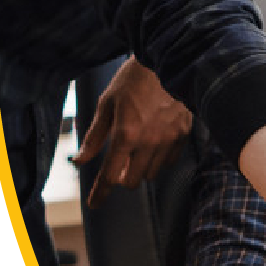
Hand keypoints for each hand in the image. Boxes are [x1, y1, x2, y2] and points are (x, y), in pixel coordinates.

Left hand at [73, 58, 192, 206]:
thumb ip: (95, 136)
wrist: (171, 61)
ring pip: (153, 173)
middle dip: (122, 177)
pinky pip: (170, 160)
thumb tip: (82, 159)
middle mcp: (149, 142)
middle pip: (133, 180)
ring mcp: (169, 140)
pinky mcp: (183, 135)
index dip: (100, 193)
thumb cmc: (135, 80)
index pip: (110, 175)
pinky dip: (159, 159)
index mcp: (126, 134)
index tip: (94, 204)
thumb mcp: (107, 104)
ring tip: (137, 152)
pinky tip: (155, 145)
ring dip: (141, 169)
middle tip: (118, 166)